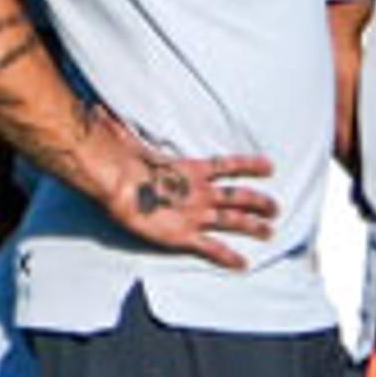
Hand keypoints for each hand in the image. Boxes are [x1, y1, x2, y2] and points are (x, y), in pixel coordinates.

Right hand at [87, 109, 277, 266]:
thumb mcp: (126, 139)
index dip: (250, 166)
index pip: (228, 166)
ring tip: (270, 232)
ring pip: (233, 221)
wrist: (117, 178)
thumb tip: (98, 112)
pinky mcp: (184, 234)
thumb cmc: (120, 158)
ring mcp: (195, 213)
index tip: (270, 167)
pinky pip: (211, 248)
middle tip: (277, 209)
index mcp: (190, 170)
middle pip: (239, 196)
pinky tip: (244, 264)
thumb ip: (119, 130)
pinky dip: (228, 256)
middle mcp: (199, 192)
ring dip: (254, 227)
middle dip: (260, 202)